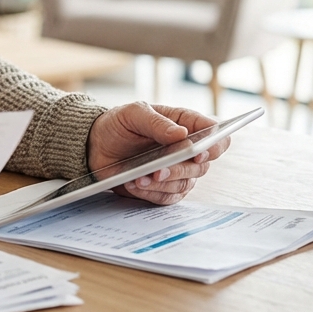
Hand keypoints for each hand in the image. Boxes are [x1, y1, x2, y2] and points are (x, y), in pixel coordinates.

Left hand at [86, 102, 230, 205]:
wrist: (97, 145)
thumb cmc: (120, 124)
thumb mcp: (133, 114)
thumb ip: (157, 122)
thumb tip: (182, 134)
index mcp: (185, 124)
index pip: (214, 134)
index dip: (214, 144)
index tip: (199, 151)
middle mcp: (186, 149)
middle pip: (202, 165)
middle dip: (180, 169)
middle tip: (159, 170)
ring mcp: (177, 170)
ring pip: (184, 184)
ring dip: (163, 183)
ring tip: (140, 178)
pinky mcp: (164, 189)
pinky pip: (167, 197)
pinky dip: (152, 193)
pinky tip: (135, 184)